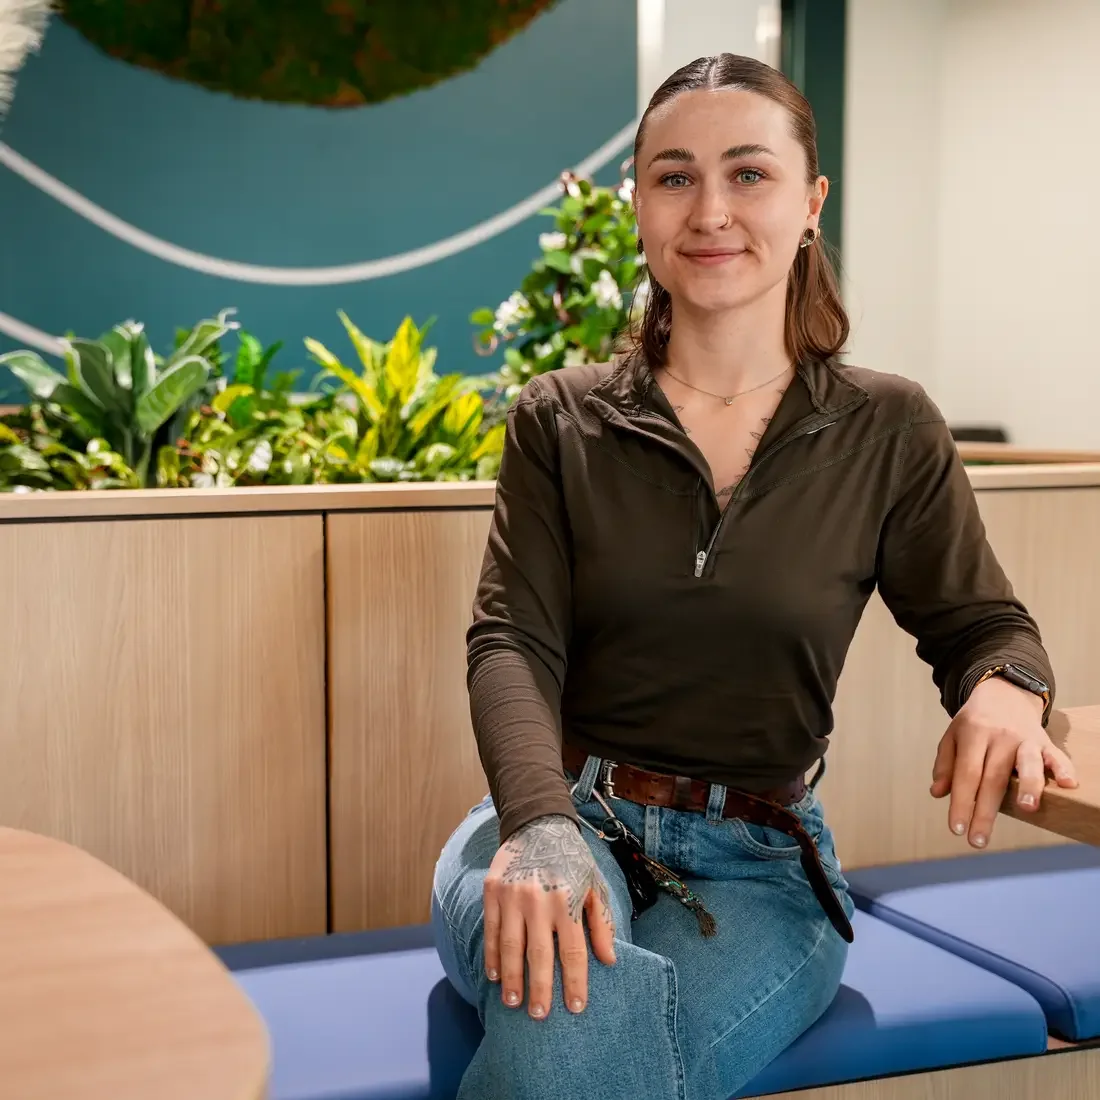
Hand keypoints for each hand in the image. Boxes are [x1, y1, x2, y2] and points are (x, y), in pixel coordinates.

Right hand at [482, 814, 615, 1019]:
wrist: (538, 824)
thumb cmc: (571, 859)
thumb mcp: (594, 885)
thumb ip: (602, 922)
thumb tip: (609, 960)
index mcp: (568, 899)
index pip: (572, 951)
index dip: (575, 982)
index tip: (575, 1007)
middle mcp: (539, 899)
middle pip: (539, 954)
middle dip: (540, 988)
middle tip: (539, 1015)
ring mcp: (512, 895)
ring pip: (510, 946)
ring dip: (512, 978)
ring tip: (514, 1002)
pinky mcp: (493, 891)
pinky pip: (491, 930)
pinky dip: (492, 955)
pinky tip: (495, 975)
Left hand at [930, 676, 1076, 847]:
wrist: (1004, 693)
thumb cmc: (975, 722)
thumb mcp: (953, 736)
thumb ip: (945, 764)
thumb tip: (937, 793)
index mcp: (973, 735)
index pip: (966, 774)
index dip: (961, 802)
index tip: (956, 829)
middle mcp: (1000, 737)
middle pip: (994, 778)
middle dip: (986, 811)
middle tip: (978, 840)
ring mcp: (1024, 738)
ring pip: (1028, 764)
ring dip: (1029, 786)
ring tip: (1027, 809)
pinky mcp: (1045, 741)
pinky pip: (1056, 755)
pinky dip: (1063, 769)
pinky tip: (1068, 784)